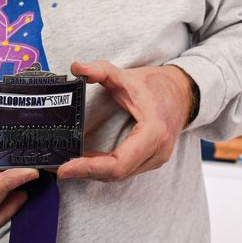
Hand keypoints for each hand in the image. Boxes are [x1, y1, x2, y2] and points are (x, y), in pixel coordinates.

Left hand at [56, 61, 191, 181]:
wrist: (183, 92)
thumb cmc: (157, 85)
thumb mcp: (127, 76)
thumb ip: (101, 71)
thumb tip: (77, 67)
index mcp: (153, 133)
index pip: (117, 164)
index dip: (89, 168)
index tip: (65, 168)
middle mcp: (157, 152)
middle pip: (116, 174)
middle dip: (85, 172)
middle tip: (57, 168)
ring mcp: (156, 159)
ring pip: (119, 176)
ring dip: (93, 172)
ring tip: (67, 165)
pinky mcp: (151, 160)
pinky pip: (124, 170)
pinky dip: (103, 168)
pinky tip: (85, 161)